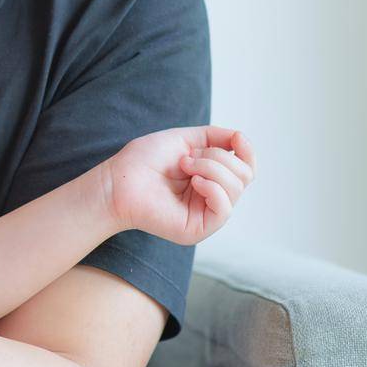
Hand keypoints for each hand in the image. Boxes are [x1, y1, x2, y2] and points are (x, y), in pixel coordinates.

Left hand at [102, 126, 257, 246]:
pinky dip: (212, 188)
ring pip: (236, 188)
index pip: (246, 168)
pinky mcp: (199, 229)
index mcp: (210, 177)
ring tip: (184, 166)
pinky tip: (193, 182)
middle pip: (244, 175)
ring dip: (210, 167)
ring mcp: (207, 214)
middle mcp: (212, 197)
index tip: (237, 138)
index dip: (247, 151)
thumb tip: (241, 139)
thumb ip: (214, 137)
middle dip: (218, 157)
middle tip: (187, 158)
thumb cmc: (144, 160)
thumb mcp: (183, 139)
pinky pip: (225, 208)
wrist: (118, 180)